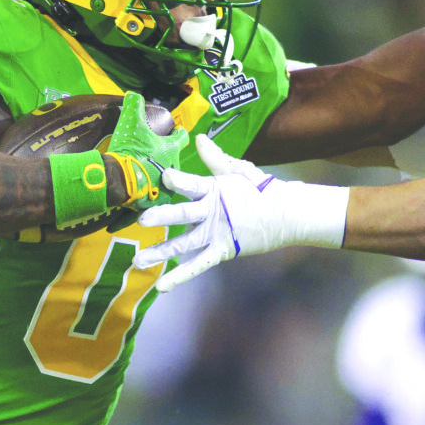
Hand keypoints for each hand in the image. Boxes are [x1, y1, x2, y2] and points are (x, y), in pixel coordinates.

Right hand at [105, 92, 187, 215]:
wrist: (118, 181)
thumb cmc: (129, 150)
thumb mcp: (130, 123)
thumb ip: (134, 105)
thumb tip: (133, 93)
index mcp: (171, 149)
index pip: (182, 137)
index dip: (179, 133)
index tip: (177, 131)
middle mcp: (173, 169)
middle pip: (172, 160)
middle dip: (164, 158)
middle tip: (150, 155)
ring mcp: (165, 188)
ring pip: (164, 181)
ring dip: (155, 177)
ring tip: (142, 175)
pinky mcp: (154, 203)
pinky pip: (151, 199)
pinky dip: (145, 196)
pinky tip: (135, 194)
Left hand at [135, 135, 347, 291]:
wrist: (286, 214)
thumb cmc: (261, 190)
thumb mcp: (239, 170)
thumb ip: (216, 158)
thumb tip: (198, 138)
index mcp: (214, 189)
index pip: (191, 183)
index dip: (177, 180)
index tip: (165, 177)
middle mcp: (211, 212)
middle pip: (183, 214)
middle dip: (162, 216)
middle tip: (143, 220)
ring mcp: (215, 234)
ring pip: (185, 244)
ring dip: (161, 252)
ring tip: (138, 260)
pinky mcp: (222, 251)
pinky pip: (198, 265)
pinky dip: (180, 276)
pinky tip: (161, 286)